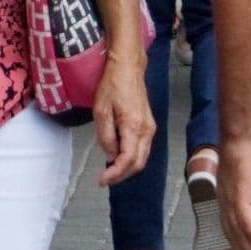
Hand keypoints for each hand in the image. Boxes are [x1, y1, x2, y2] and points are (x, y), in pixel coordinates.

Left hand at [92, 51, 154, 185]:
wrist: (128, 69)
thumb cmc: (112, 86)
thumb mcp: (101, 111)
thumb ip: (106, 137)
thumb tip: (110, 156)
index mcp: (133, 126)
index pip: (127, 159)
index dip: (115, 174)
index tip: (101, 180)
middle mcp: (146, 130)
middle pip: (138, 163)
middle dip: (121, 175)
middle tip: (104, 179)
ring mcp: (150, 128)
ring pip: (142, 158)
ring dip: (126, 168)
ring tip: (109, 170)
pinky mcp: (149, 126)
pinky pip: (142, 149)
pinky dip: (131, 158)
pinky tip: (117, 156)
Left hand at [219, 134, 250, 249]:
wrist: (241, 135)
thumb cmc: (246, 151)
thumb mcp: (246, 174)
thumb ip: (248, 188)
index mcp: (225, 200)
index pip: (230, 230)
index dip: (240, 247)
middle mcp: (224, 203)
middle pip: (233, 236)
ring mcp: (231, 199)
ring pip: (239, 232)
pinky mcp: (240, 193)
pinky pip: (246, 219)